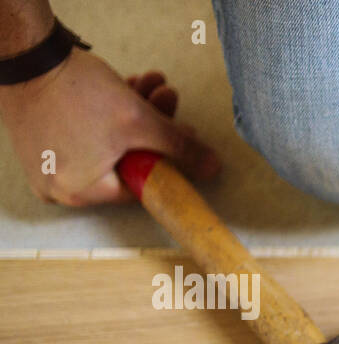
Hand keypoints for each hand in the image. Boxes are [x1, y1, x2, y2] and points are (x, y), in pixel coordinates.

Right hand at [0, 47, 218, 204]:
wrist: (26, 55)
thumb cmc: (76, 92)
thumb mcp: (140, 122)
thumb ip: (179, 148)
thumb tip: (212, 168)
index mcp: (82, 193)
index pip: (141, 185)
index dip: (169, 158)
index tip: (185, 136)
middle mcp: (61, 187)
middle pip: (127, 161)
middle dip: (154, 127)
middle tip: (168, 98)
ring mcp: (48, 166)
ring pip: (109, 144)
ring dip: (137, 115)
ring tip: (153, 85)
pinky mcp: (42, 143)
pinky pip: (86, 137)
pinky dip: (110, 115)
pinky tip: (130, 87)